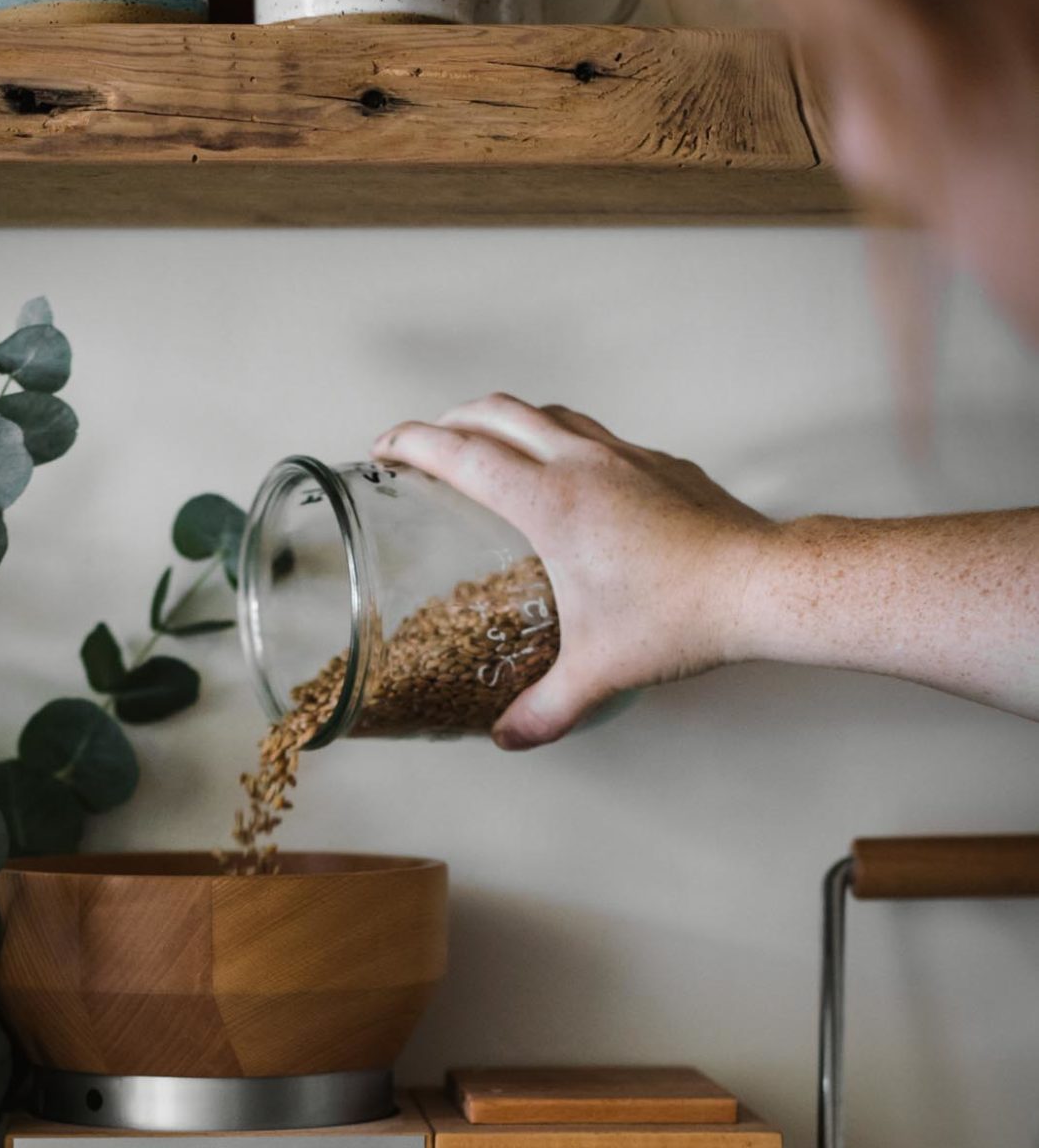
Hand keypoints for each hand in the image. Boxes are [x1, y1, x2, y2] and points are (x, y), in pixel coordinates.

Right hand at [372, 395, 773, 747]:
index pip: (462, 453)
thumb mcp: (599, 669)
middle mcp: (584, 463)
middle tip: (425, 445)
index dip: (412, 443)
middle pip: (498, 412)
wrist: (762, 585)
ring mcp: (627, 456)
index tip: (385, 448)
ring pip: (550, 412)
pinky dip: (565, 442)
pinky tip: (570, 482)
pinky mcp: (662, 464)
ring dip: (508, 421)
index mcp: (551, 502)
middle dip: (449, 420)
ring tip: (490, 448)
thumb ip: (544, 708)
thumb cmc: (682, 615)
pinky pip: (598, 436)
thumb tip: (508, 736)